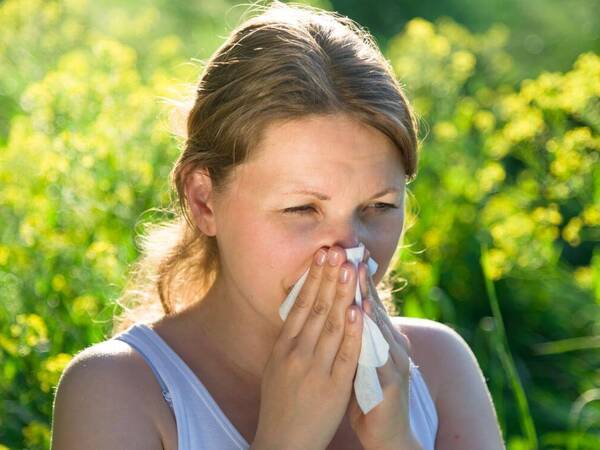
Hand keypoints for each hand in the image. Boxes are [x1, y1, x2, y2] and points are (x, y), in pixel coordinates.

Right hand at [253, 246, 363, 449]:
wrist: (283, 443)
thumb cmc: (280, 405)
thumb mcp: (277, 368)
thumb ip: (290, 341)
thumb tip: (299, 313)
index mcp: (283, 348)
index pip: (299, 306)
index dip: (312, 279)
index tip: (321, 256)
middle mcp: (296, 354)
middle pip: (315, 308)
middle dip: (327, 278)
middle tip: (336, 251)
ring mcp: (314, 369)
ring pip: (330, 324)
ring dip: (340, 294)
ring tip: (348, 269)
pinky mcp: (333, 386)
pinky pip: (344, 354)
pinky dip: (350, 330)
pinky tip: (355, 309)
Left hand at [346, 251, 421, 449]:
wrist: (387, 436)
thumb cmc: (369, 396)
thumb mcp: (358, 360)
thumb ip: (352, 336)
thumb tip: (337, 309)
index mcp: (381, 339)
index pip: (366, 302)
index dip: (353, 279)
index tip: (340, 254)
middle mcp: (393, 345)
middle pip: (373, 306)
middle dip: (358, 279)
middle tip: (346, 252)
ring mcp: (395, 362)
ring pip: (378, 324)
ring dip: (365, 297)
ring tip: (353, 273)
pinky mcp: (393, 381)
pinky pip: (379, 353)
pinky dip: (369, 333)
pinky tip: (362, 315)